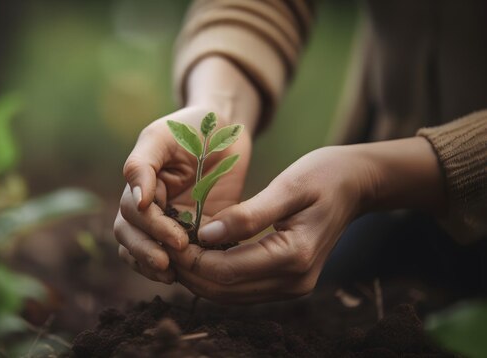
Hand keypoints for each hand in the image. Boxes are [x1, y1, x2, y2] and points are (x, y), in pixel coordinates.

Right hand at [114, 106, 252, 283]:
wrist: (225, 130)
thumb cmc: (191, 127)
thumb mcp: (162, 136)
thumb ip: (142, 164)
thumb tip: (136, 202)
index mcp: (139, 185)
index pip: (132, 214)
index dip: (150, 228)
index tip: (174, 237)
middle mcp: (148, 207)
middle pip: (131, 237)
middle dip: (146, 251)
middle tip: (168, 261)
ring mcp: (168, 221)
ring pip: (142, 251)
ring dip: (151, 266)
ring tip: (171, 275)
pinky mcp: (192, 232)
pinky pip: (174, 256)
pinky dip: (174, 269)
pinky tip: (185, 276)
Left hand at [168, 138, 444, 303]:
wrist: (357, 185)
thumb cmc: (324, 175)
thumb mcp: (288, 186)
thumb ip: (248, 215)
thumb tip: (206, 235)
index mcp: (294, 256)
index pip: (227, 270)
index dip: (191, 260)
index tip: (164, 240)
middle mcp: (293, 280)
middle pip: (225, 290)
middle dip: (189, 272)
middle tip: (161, 247)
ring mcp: (291, 286)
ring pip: (230, 294)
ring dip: (199, 277)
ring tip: (174, 250)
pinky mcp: (287, 282)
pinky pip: (241, 287)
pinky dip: (216, 275)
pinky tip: (199, 254)